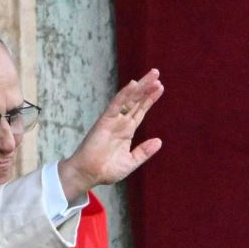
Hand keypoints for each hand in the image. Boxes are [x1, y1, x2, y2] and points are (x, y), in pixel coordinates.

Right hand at [59, 69, 163, 200]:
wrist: (89, 174)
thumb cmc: (106, 170)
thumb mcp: (130, 162)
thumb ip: (143, 152)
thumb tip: (159, 141)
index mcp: (127, 132)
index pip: (140, 111)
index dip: (149, 99)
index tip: (159, 87)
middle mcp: (121, 123)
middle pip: (136, 101)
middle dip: (146, 88)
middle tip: (156, 73)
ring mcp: (113, 121)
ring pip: (129, 99)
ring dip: (140, 87)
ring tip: (153, 75)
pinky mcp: (104, 121)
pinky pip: (116, 105)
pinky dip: (124, 95)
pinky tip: (133, 84)